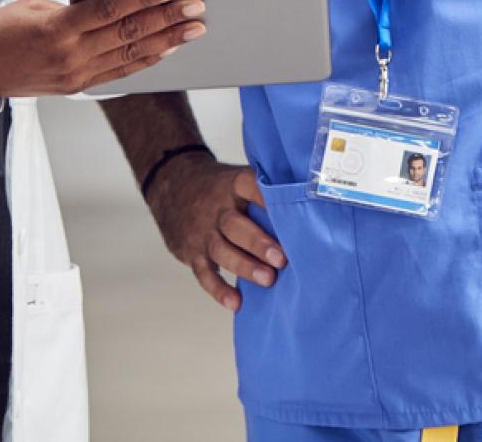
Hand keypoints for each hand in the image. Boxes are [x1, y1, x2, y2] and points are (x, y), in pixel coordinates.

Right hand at [0, 0, 203, 97]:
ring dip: (167, 41)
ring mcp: (76, 74)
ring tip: (193, 29)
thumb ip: (75, 6)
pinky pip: (120, 72)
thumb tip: (112, 1)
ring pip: (131, 54)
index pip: (110, 10)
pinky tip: (167, 50)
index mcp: (58, 28)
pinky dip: (146, 60)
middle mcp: (71, 55)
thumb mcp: (35, 5)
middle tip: (195, 7)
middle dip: (167, 18)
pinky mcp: (77, 86)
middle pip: (129, 32)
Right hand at [144, 158, 283, 311]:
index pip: (248, 185)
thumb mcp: (236, 178)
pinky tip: (236, 302)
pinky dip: (219, 290)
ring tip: (268, 280)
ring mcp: (202, 232)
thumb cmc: (219, 188)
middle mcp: (216, 209)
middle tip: (281, 259)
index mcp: (232, 185)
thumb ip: (263, 190)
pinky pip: (204, 274)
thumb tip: (309, 201)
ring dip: (245, 267)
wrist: (172, 185)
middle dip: (258, 243)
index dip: (266, 196)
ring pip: (221, 251)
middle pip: (235, 226)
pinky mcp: (191, 253)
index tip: (287, 209)